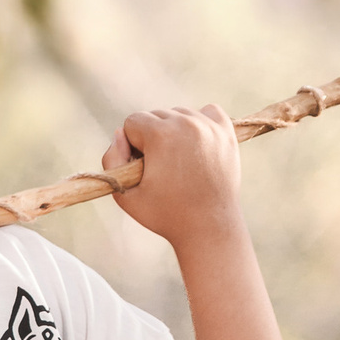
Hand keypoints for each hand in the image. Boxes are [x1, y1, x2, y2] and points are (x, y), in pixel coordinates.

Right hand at [105, 103, 244, 259]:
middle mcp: (186, 123)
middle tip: (162, 168)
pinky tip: (197, 146)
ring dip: (174, 132)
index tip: (143, 167)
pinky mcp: (226, 132)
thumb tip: (119, 134)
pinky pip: (207, 111)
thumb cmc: (165, 214)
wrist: (209, 227)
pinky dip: (200, 124)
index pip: (132, 122)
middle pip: (155, 115)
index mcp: (160, 134)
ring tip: (179, 162)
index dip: (132, 147)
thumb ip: (112, 160)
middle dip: (152, 138)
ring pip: (179, 114)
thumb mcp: (125, 194)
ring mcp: (209, 126)